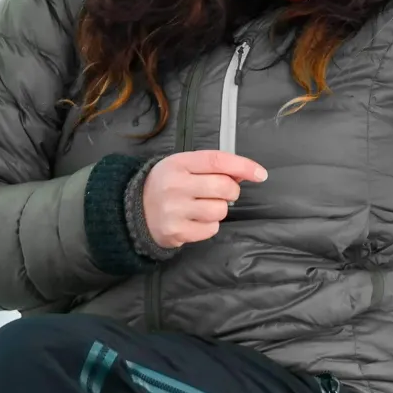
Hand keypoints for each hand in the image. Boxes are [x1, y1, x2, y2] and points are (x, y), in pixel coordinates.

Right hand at [142, 150, 266, 249]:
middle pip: (224, 187)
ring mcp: (175, 210)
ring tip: (202, 206)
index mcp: (178, 164)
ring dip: (218, 209)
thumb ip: (212, 167)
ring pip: (220, 210)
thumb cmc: (166, 185)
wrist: (132, 211)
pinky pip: (211, 229)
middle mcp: (175, 185)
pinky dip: (209, 225)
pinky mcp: (177, 232)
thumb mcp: (183, 167)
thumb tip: (246, 173)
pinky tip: (195, 220)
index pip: (217, 161)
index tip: (260, 174)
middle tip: (220, 192)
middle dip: (231, 191)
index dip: (243, 166)